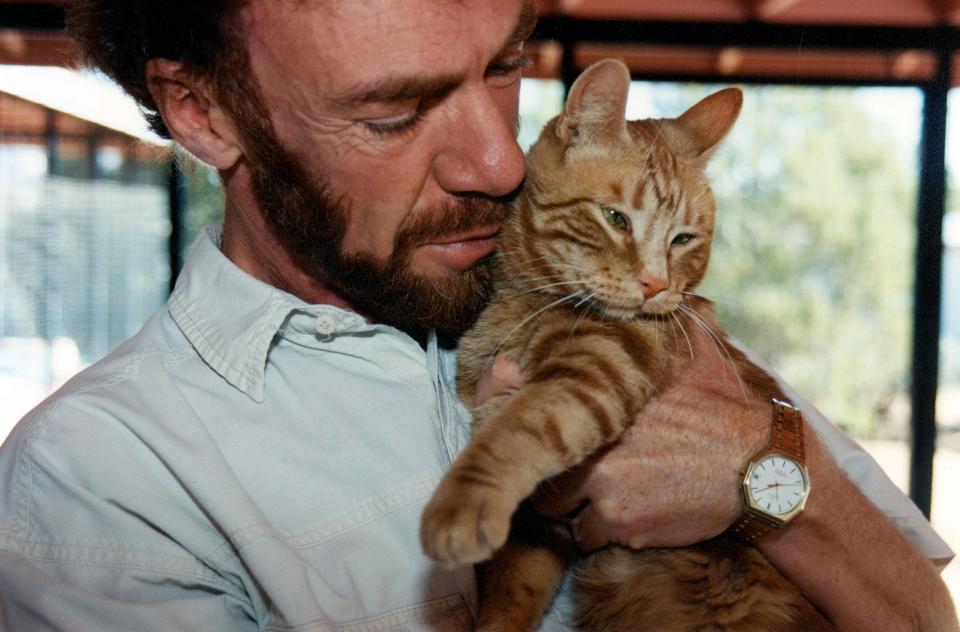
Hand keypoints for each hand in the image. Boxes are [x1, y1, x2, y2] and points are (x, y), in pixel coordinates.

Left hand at [475, 326, 771, 551]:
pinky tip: (622, 511)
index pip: (523, 399)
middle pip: (536, 461)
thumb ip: (661, 323)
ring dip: (569, 500)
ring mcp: (605, 486)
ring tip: (597, 487)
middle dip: (547, 464)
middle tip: (567, 462)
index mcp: (604, 397)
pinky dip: (597, 528)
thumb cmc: (726, 408)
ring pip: (555, 504)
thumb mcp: (695, 350)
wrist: (764, 469)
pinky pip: (585, 534)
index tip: (522, 416)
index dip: (514, 407)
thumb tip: (652, 296)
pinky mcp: (622, 524)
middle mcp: (596, 441)